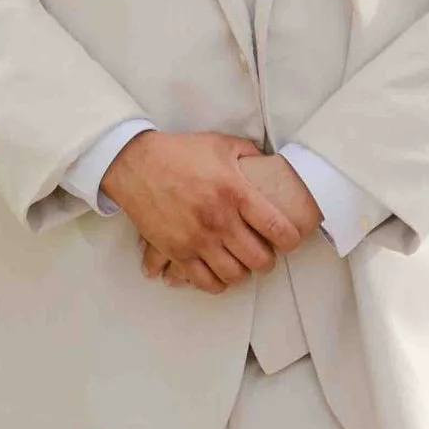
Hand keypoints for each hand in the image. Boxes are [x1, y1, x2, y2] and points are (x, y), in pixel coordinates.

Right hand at [102, 131, 306, 294]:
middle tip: (265, 254)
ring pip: (233, 275)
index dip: (291, 239)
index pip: (276, 226)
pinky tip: (218, 273)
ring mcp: (197, 239)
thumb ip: (248, 154)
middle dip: (267, 261)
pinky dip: (216, 283)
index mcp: (235, 191)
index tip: (291, 240)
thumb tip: (268, 161)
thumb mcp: (220, 144)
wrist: (136, 165)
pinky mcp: (176, 251)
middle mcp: (219, 219)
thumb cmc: (179, 153)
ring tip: (241, 263)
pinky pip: (204, 282)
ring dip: (242, 273)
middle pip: (258, 259)